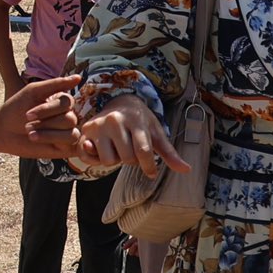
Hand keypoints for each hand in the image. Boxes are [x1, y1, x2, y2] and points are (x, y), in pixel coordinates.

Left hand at [0, 74, 80, 157]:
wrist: (2, 130)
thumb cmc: (16, 109)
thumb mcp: (34, 92)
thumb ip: (56, 84)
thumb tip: (79, 77)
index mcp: (61, 102)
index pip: (68, 102)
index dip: (47, 109)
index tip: (27, 114)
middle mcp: (67, 116)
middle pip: (70, 118)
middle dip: (46, 122)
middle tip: (27, 124)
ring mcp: (66, 132)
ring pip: (71, 131)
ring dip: (48, 132)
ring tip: (30, 133)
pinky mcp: (65, 147)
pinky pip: (71, 142)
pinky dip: (53, 139)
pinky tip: (36, 139)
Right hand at [78, 94, 192, 176]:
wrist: (118, 101)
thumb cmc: (140, 121)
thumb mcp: (156, 133)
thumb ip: (169, 153)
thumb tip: (186, 170)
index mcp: (135, 120)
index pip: (143, 152)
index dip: (149, 167)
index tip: (151, 172)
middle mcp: (114, 120)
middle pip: (126, 159)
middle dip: (131, 160)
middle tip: (130, 148)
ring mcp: (98, 125)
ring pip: (108, 161)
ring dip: (114, 160)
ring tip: (117, 147)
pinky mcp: (85, 131)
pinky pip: (89, 158)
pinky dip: (95, 159)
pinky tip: (101, 149)